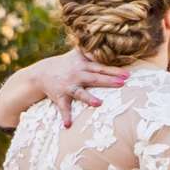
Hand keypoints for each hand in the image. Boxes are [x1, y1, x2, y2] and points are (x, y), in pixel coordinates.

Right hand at [5, 50, 129, 127]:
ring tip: (98, 103)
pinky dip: (65, 116)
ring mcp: (68, 86)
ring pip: (80, 93)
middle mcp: (77, 74)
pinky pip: (63, 108)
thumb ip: (93, 52)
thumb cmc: (66, 65)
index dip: (114, 69)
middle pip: (95, 78)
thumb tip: (111, 43)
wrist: (42, 73)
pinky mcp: (60, 97)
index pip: (101, 66)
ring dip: (88, 98)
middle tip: (122, 82)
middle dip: (108, 80)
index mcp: (83, 64)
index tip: (127, 73)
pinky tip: (68, 125)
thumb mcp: (78, 55)